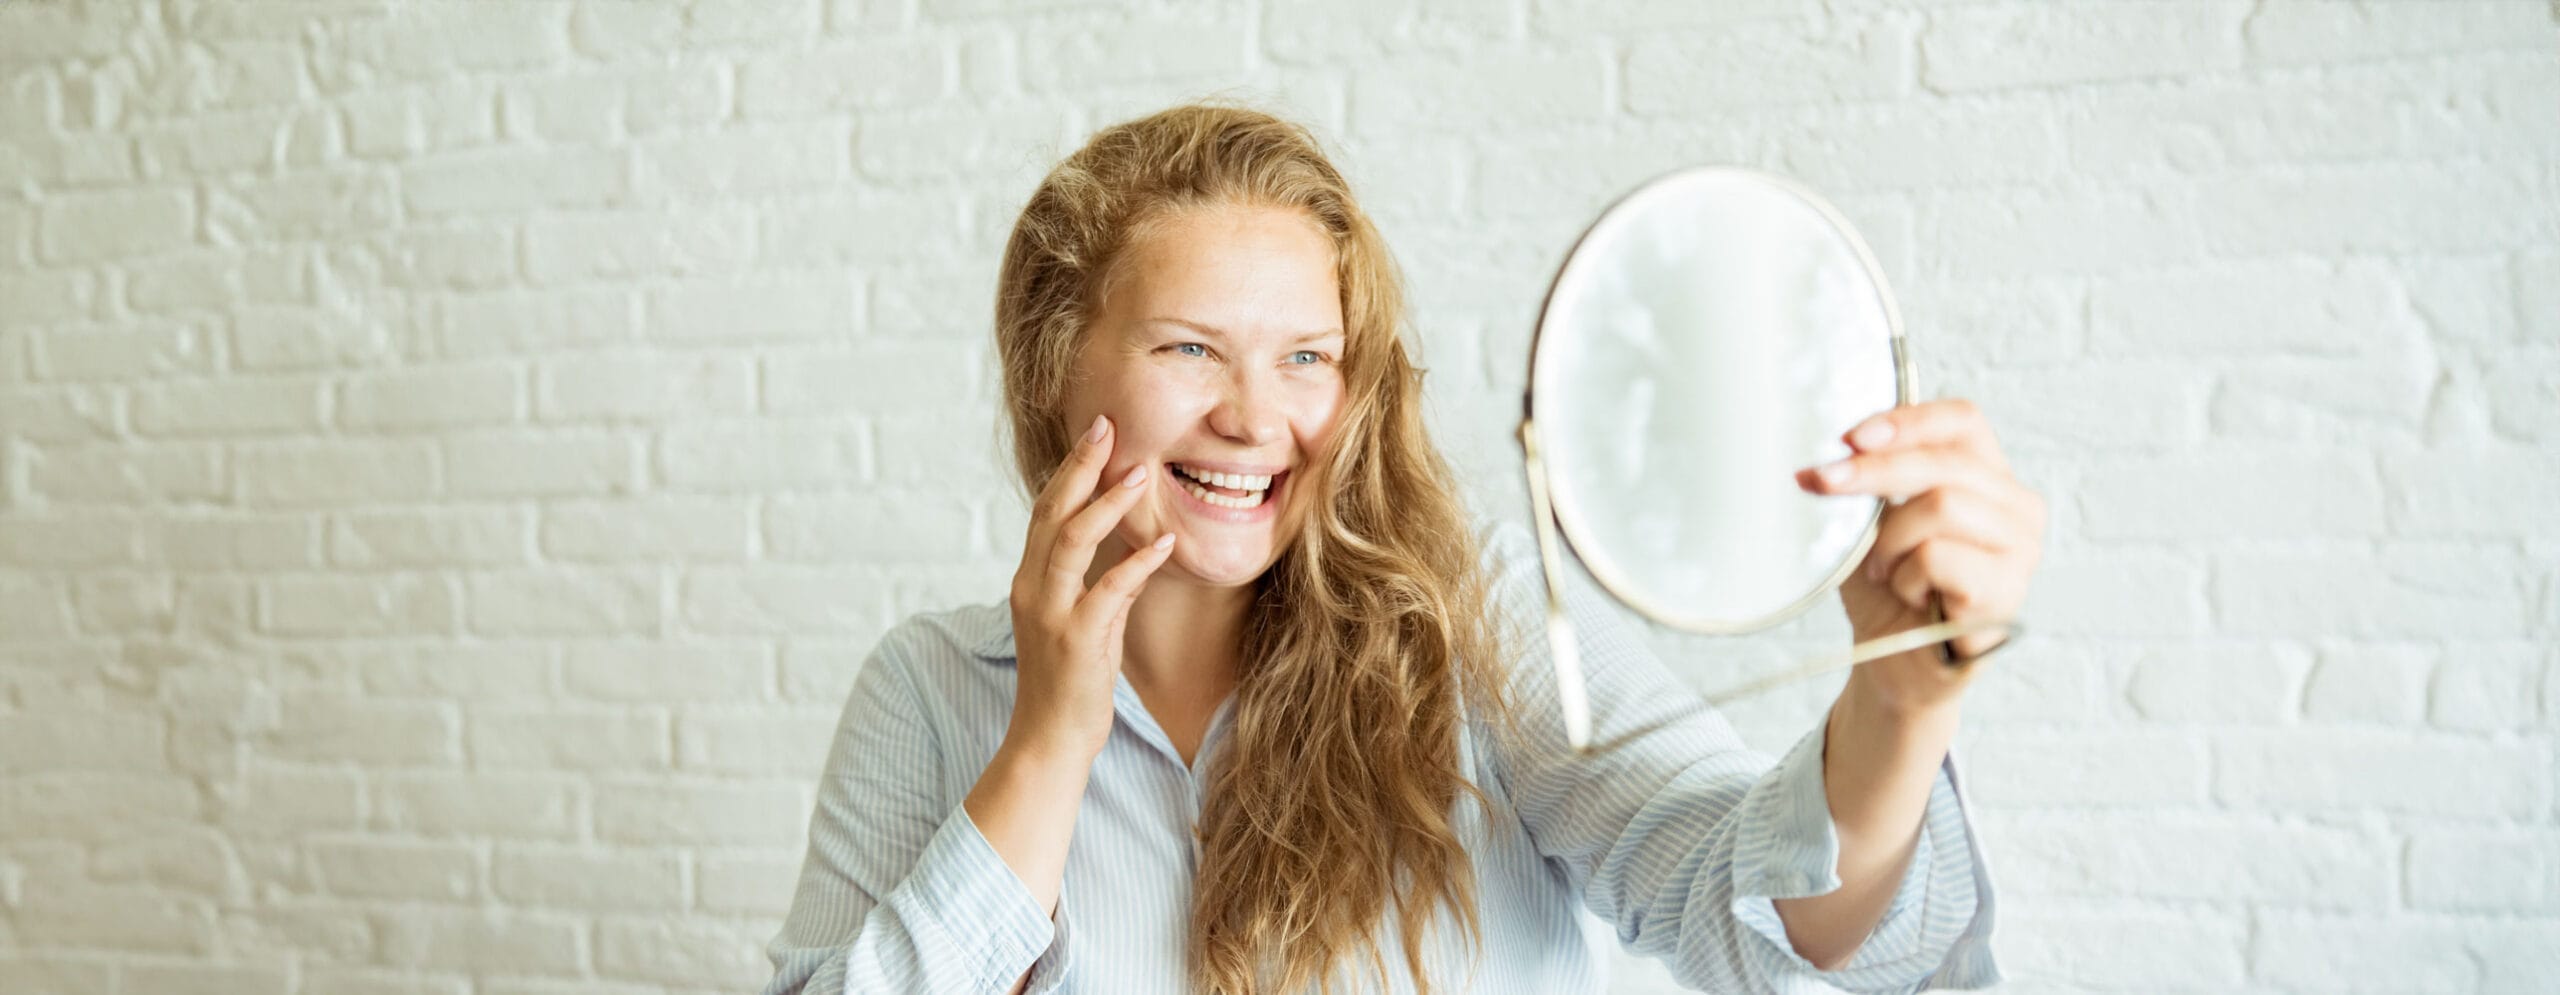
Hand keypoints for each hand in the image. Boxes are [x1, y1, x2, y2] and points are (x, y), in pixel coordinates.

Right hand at [1005, 415, 1176, 762]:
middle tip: (1108, 426)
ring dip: (1107, 503)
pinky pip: (1108, 589)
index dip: (1070, 469)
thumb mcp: (1086, 624)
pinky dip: (1136, 561)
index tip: (1096, 434)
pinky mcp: (1076, 639)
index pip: (1046, 512)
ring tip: (1140, 472)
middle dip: (1080, 465)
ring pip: (1072, 540)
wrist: (1049, 740)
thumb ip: (1103, 585)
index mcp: (1030, 581)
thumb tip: (1133, 551)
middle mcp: (1032, 589)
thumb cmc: (1069, 683)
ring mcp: (1051, 613)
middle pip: (1051, 512)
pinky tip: (1165, 540)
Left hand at [1795, 399, 2045, 715]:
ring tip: (1884, 570)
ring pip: (1942, 505)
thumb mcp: (1872, 522)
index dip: (1908, 420)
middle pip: (1946, 462)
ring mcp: (2020, 550)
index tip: (1851, 436)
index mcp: (1989, 478)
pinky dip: (1905, 576)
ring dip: (1891, 539)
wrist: (1893, 662)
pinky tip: (1909, 596)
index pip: (1962, 421)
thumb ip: (1869, 483)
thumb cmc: (1888, 588)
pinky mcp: (2007, 590)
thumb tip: (1832, 454)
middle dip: (1872, 470)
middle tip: (1820, 481)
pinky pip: (1939, 557)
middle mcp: (2017, 508)